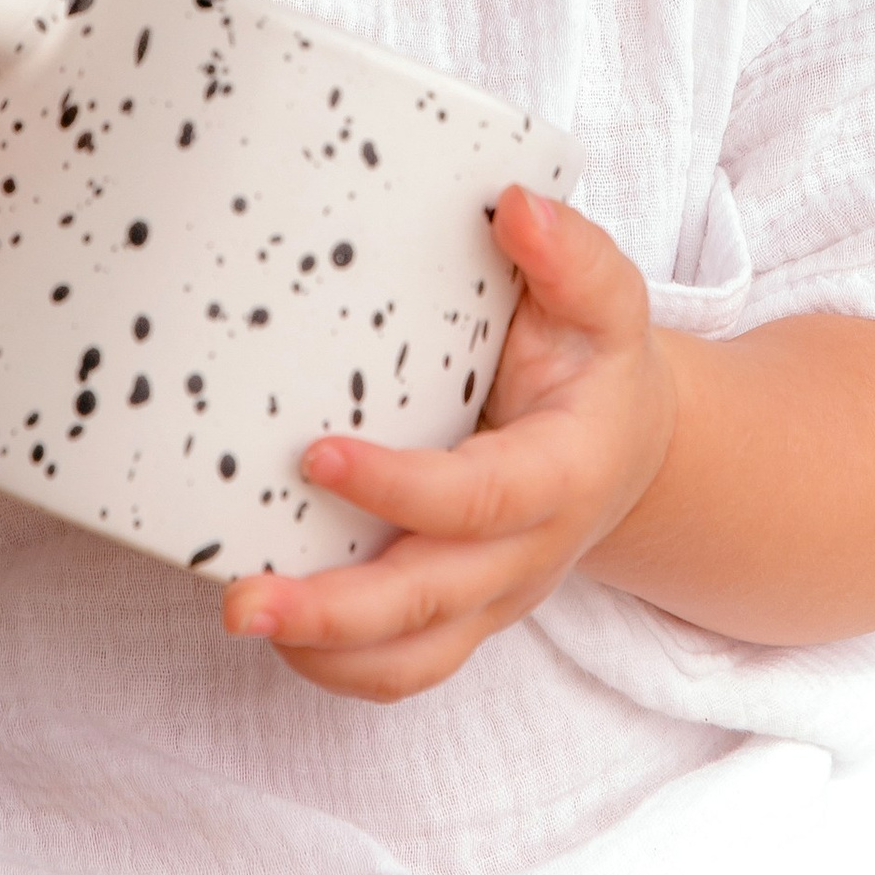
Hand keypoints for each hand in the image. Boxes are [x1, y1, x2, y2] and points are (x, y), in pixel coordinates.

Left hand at [220, 187, 675, 701]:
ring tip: (245, 615)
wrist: (629, 449)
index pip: (478, 499)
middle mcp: (527, 554)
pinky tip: (277, 628)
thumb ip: (571, 256)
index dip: (398, 488)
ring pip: (413, 656)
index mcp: (562, 474)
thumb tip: (515, 206)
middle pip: (432, 602)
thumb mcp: (607, 302)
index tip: (314, 454)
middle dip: (335, 610)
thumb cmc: (597, 367)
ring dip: (324, 649)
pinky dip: (336, 663)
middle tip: (246, 599)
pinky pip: (402, 667)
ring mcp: (492, 598)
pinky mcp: (460, 616)